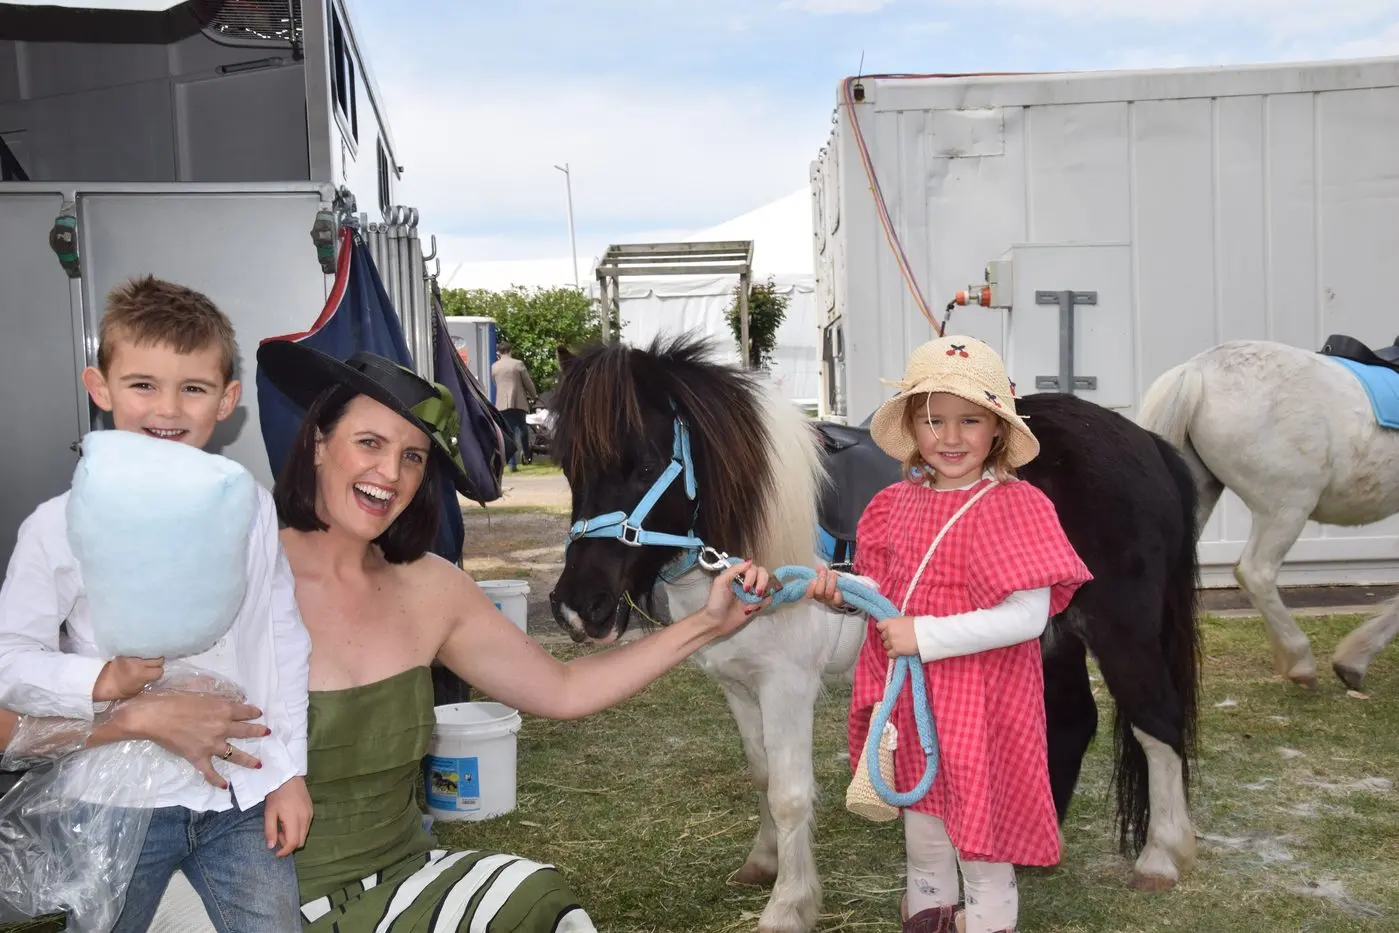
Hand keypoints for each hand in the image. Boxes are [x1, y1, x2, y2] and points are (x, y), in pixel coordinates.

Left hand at [93, 656, 163, 700]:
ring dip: (151, 656)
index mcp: (141, 674)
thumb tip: (155, 676)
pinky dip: (143, 652)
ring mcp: (134, 655)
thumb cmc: (119, 690)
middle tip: (152, 666)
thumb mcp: (136, 690)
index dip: (157, 673)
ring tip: (148, 660)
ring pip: (151, 652)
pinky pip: (141, 649)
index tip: (153, 674)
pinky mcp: (128, 650)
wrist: (101, 681)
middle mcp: (139, 662)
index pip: (159, 671)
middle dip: (157, 663)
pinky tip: (142, 656)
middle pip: (159, 659)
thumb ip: (148, 682)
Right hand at [99, 691, 269, 787]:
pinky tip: (225, 786)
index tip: (258, 713)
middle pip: (246, 731)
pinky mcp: (198, 758)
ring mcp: (211, 745)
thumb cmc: (174, 699)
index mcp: (223, 709)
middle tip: (267, 733)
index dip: (253, 712)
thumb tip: (228, 698)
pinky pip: (210, 772)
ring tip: (258, 764)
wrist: (155, 716)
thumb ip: (216, 697)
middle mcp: (222, 728)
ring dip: (248, 760)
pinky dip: (217, 780)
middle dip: (258, 732)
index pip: (244, 711)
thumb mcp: (200, 691)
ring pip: (235, 754)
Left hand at [264, 776, 312, 856]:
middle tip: (277, 835)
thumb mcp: (269, 812)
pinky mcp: (311, 810)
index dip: (285, 851)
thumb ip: (270, 830)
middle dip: (289, 844)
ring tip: (282, 827)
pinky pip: (306, 826)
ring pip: (304, 834)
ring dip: (293, 837)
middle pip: (301, 841)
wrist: (288, 776)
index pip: (293, 843)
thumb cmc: (276, 794)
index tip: (276, 853)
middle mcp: (305, 819)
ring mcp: (310, 814)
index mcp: (294, 819)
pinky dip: (298, 829)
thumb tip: (271, 847)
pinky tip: (289, 821)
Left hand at [700, 560, 773, 636]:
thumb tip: (749, 561)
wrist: (717, 621)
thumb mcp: (721, 581)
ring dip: (762, 593)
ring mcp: (753, 593)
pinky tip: (752, 608)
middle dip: (762, 582)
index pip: (753, 568)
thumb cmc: (716, 601)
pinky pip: (768, 600)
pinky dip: (763, 603)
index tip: (745, 587)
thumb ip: (734, 569)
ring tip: (752, 602)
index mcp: (739, 575)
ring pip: (768, 586)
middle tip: (754, 593)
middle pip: (764, 574)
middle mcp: (748, 582)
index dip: (752, 575)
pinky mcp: (757, 605)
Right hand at [804, 567, 845, 609]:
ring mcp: (829, 600)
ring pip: (828, 593)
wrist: (839, 588)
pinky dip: (838, 592)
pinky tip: (838, 587)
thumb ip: (819, 572)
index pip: (809, 594)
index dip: (811, 587)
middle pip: (819, 592)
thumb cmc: (827, 581)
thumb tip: (819, 568)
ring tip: (833, 574)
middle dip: (821, 579)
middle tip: (824, 571)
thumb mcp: (822, 575)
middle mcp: (820, 598)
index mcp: (814, 592)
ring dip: (831, 581)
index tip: (814, 579)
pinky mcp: (837, 602)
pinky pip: (837, 599)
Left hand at [875, 616, 919, 657]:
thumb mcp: (904, 619)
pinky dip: (893, 654)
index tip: (888, 630)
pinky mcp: (896, 650)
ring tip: (899, 645)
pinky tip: (899, 652)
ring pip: (885, 645)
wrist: (925, 634)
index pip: (879, 626)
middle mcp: (889, 631)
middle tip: (897, 638)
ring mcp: (892, 641)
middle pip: (883, 636)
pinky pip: (889, 654)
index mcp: (891, 622)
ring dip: (891, 645)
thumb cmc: (917, 625)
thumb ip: (895, 623)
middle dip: (888, 637)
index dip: (883, 628)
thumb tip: (893, 626)